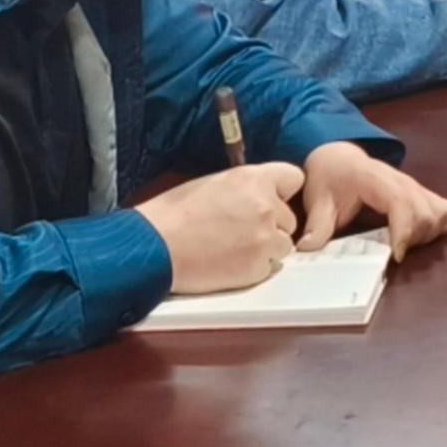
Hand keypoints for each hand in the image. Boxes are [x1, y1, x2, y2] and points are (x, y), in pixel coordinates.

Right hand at [137, 163, 304, 294]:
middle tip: (240, 231)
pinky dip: (253, 268)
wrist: (152, 247)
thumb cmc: (172, 215)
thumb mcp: (214, 183)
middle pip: (290, 218)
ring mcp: (264, 237)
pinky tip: (228, 262)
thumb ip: (246, 187)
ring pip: (283, 245)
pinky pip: (268, 268)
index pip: (294, 179)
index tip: (273, 200)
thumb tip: (263, 193)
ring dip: (265, 248)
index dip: (282, 192)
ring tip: (233, 248)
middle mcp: (266, 205)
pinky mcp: (256, 266)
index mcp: (254, 178)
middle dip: (272, 225)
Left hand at [294, 140, 446, 259]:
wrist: (339, 158)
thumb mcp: (318, 201)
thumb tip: (309, 249)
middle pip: (426, 212)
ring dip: (427, 235)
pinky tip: (420, 236)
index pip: (401, 202)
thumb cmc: (330, 179)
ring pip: (439, 213)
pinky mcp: (423, 193)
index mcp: (376, 180)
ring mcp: (416, 186)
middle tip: (391, 253)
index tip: (396, 254)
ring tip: (403, 245)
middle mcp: (402, 181)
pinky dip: (439, 226)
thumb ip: (317, 225)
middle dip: (414, 239)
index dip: (403, 230)